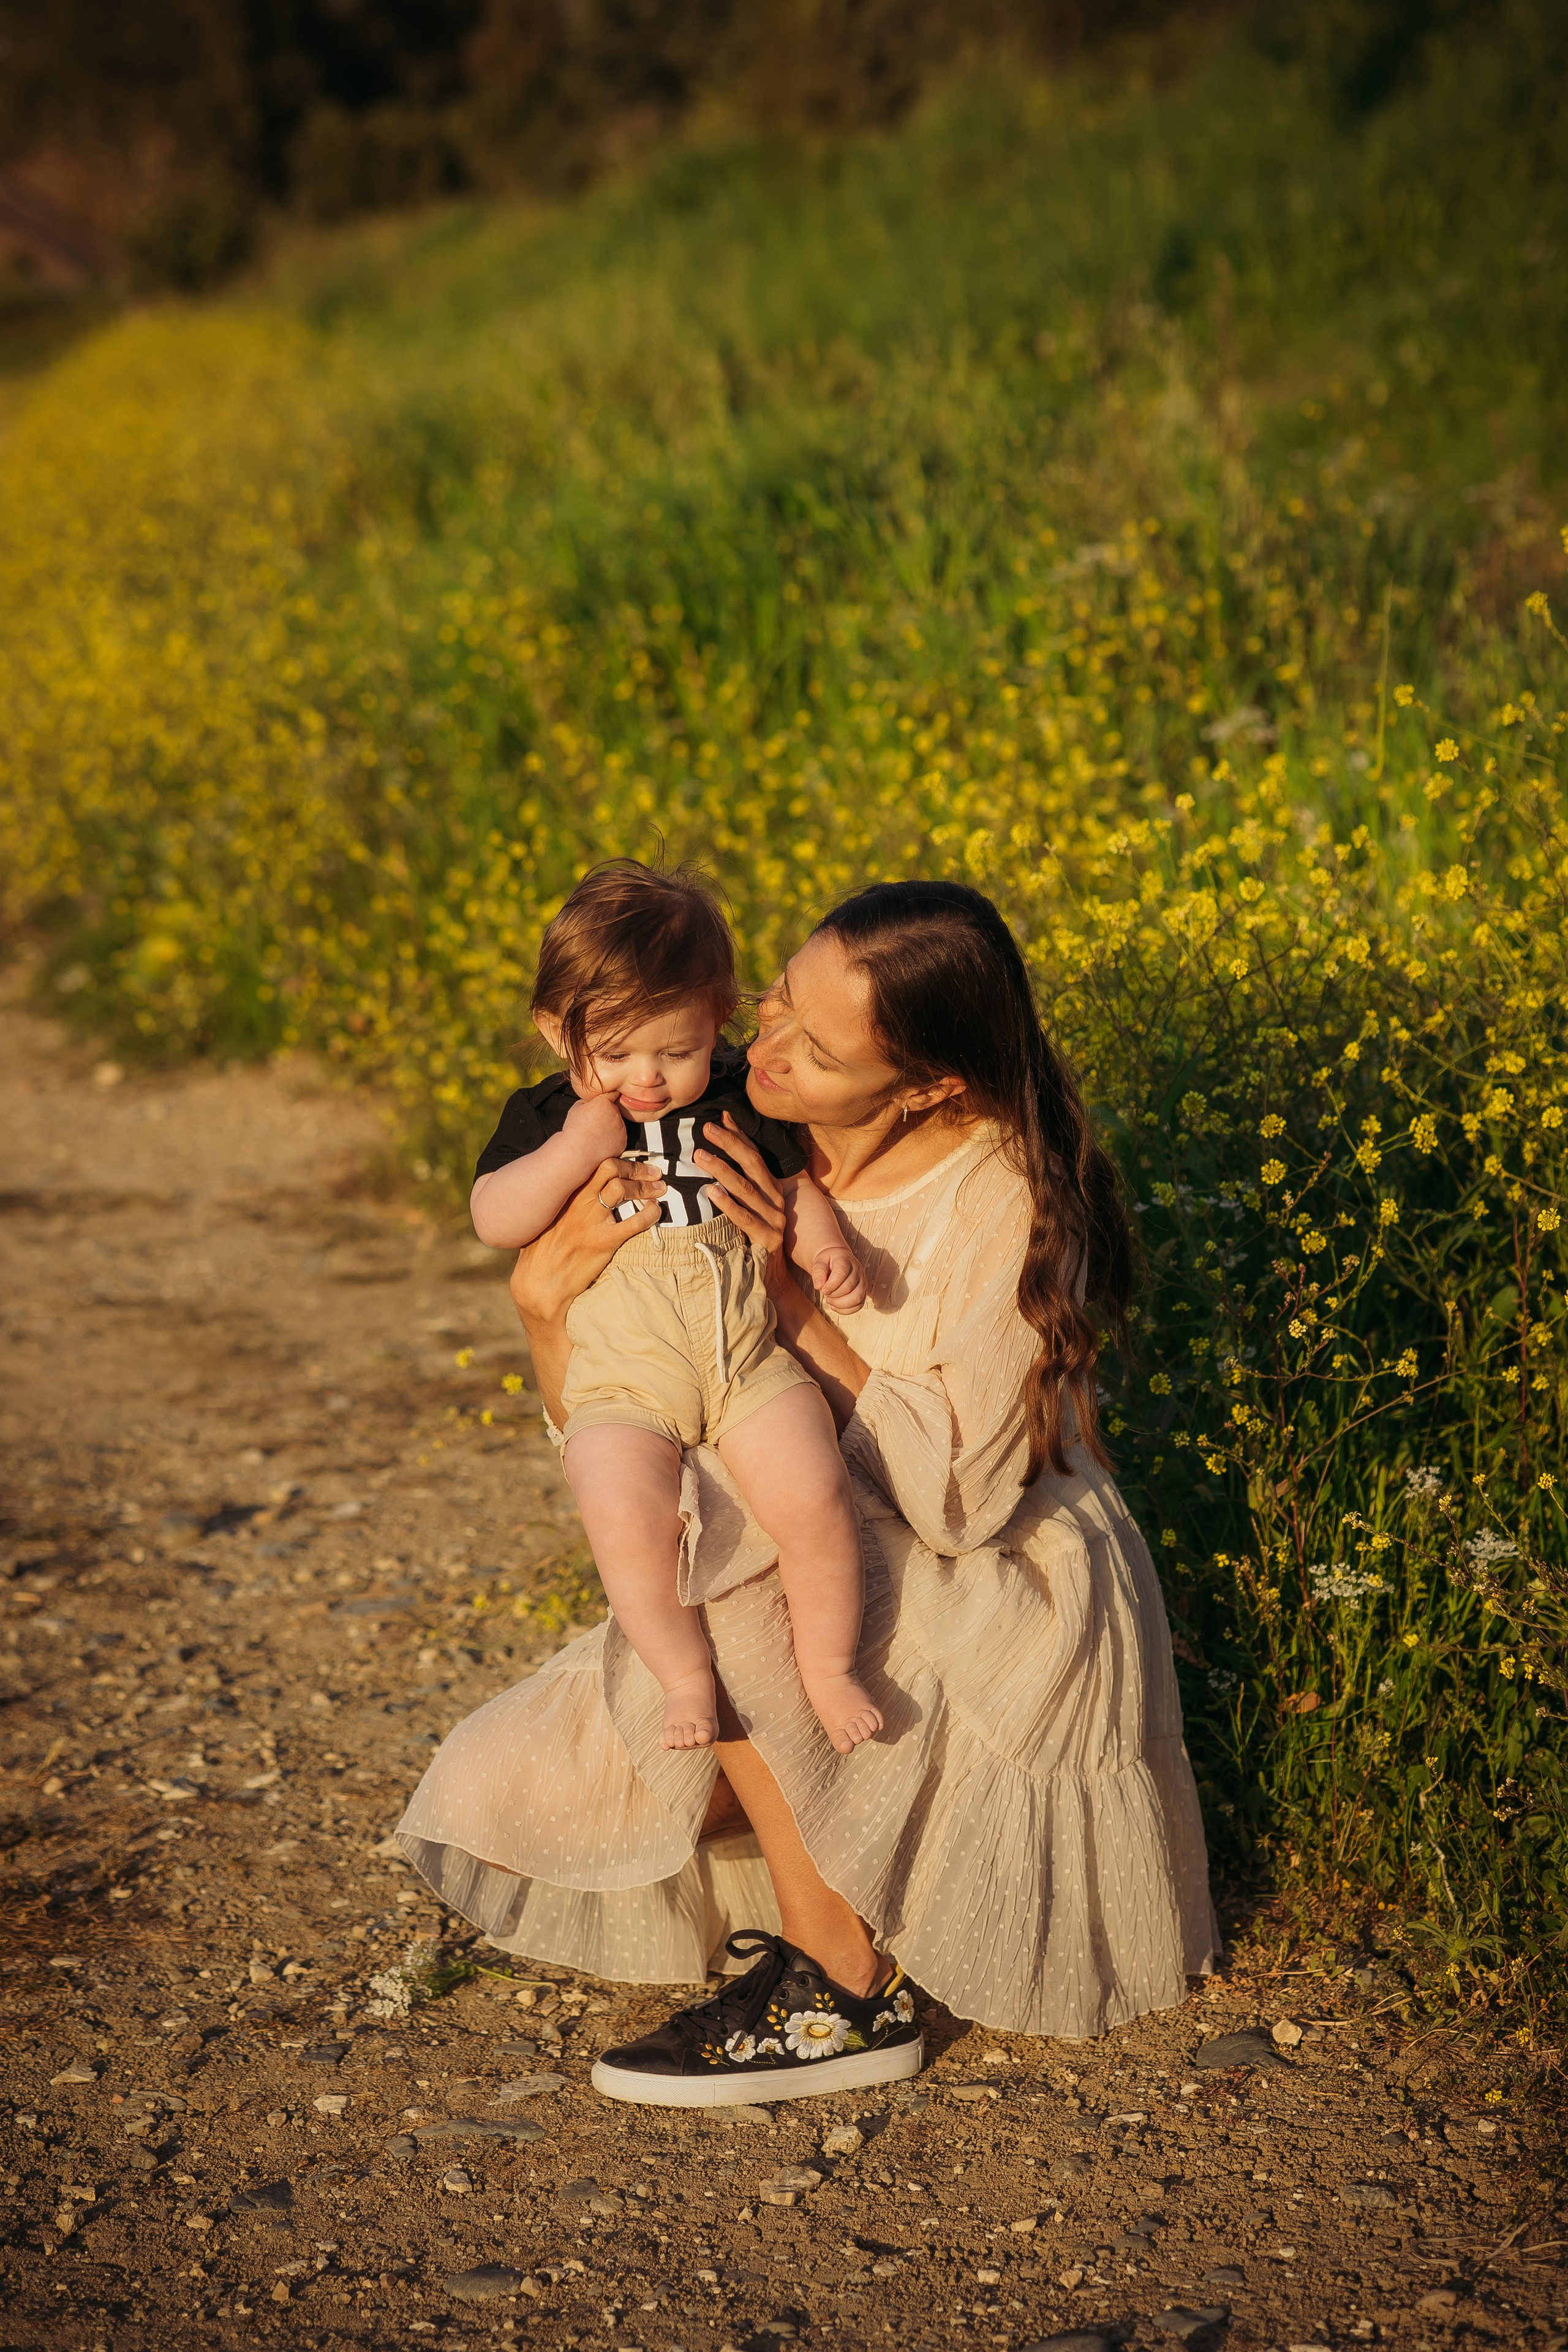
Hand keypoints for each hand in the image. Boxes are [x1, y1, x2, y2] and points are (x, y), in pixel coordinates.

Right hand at [509, 1156, 661, 1331]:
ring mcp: (592, 1220)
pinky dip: (651, 1213)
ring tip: (659, 1188)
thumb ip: (561, 1203)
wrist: (539, 1284)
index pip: (593, 1164)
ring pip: (623, 1189)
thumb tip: (575, 1193)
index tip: (631, 1164)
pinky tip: (656, 1211)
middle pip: (611, 1168)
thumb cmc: (540, 1254)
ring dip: (646, 1186)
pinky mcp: (605, 1242)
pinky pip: (635, 1221)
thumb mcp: (545, 1219)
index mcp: (565, 1194)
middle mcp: (578, 1201)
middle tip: (654, 1172)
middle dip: (636, 1168)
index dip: (618, 1161)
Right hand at [563, 1091, 628, 1159]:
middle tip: (594, 1124)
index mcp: (604, 1102)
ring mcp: (621, 1128)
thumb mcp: (577, 1107)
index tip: (610, 1098)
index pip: (612, 1094)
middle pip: (614, 1111)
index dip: (609, 1097)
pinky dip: (613, 1140)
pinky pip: (619, 1138)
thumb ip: (589, 1101)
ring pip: (618, 1124)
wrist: (577, 1151)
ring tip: (596, 1134)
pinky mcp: (622, 1141)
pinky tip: (601, 1142)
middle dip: (607, 1115)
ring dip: (610, 1128)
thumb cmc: (575, 1130)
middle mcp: (615, 1113)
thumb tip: (594, 1101)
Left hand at [693, 1112, 787, 1256]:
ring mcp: (775, 1219)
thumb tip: (715, 1153)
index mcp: (771, 1188)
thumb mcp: (746, 1206)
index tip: (717, 1118)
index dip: (737, 1136)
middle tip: (706, 1130)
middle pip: (752, 1165)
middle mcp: (776, 1199)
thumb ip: (735, 1181)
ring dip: (722, 1169)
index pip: (754, 1155)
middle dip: (729, 1144)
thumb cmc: (753, 1237)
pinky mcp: (768, 1238)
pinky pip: (744, 1218)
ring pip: (746, 1189)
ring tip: (700, 1156)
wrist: (771, 1278)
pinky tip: (711, 1191)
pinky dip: (727, 1203)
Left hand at [812, 1243, 865, 1313]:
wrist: (836, 1260)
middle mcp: (857, 1270)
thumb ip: (818, 1271)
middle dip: (833, 1294)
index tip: (822, 1289)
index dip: (831, 1285)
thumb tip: (819, 1285)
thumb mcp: (819, 1261)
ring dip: (840, 1304)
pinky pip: (858, 1306)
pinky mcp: (863, 1292)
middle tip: (825, 1292)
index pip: (841, 1273)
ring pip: (857, 1298)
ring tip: (830, 1300)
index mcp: (845, 1260)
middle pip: (849, 1287)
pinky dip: (846, 1310)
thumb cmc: (828, 1261)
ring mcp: (862, 1282)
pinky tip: (835, 1306)